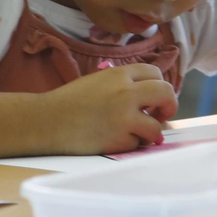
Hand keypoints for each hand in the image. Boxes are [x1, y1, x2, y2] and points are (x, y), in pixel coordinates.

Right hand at [44, 64, 177, 153]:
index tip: (156, 97)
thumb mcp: (98, 81)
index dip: (158, 86)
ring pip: (156, 126)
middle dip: (169, 105)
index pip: (155, 73)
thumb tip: (150, 99)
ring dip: (149, 131)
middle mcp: (126, 92)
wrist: (47, 121)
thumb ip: (123, 84)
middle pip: (166, 93)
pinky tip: (115, 139)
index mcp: (119, 74)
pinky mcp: (120, 139)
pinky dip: (130, 144)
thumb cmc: (69, 102)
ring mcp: (125, 117)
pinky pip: (137, 143)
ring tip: (137, 133)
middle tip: (163, 114)